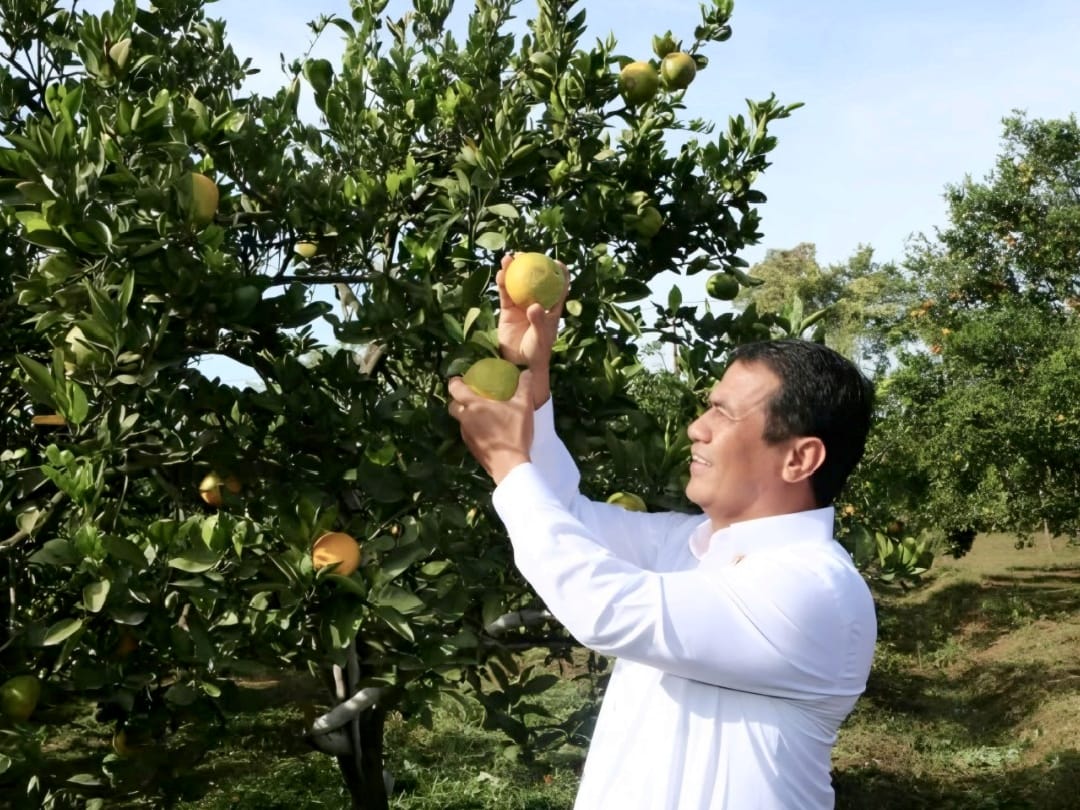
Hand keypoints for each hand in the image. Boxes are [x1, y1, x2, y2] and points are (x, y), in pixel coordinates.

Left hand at [448, 369, 534, 484]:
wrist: (510, 466)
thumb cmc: (514, 433)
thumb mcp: (524, 407)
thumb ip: (524, 387)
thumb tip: (526, 372)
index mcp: (474, 406)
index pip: (455, 389)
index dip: (455, 382)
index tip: (460, 379)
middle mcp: (466, 420)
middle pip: (453, 406)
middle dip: (458, 400)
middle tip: (471, 397)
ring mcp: (466, 435)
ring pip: (460, 421)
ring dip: (467, 416)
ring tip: (482, 414)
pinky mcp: (471, 448)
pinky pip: (468, 433)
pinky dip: (474, 429)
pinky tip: (489, 431)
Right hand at [496, 253, 568, 406]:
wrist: (519, 364)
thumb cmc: (536, 352)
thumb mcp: (541, 337)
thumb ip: (538, 322)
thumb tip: (534, 306)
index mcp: (551, 309)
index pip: (558, 288)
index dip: (559, 273)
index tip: (556, 261)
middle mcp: (537, 304)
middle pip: (535, 280)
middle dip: (531, 265)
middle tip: (526, 254)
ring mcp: (521, 306)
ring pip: (518, 284)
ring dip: (513, 270)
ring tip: (509, 258)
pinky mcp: (507, 311)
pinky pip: (505, 294)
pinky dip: (503, 284)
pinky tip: (500, 273)